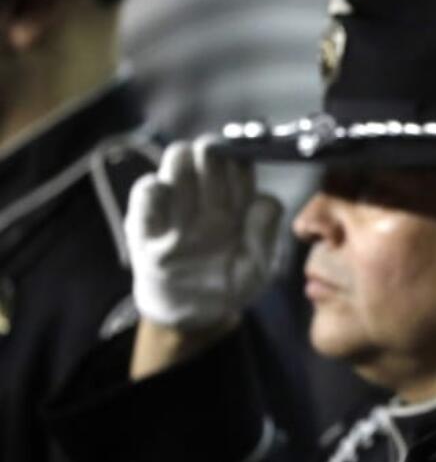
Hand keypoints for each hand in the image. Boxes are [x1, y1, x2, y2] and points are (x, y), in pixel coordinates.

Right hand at [126, 135, 282, 329]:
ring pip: (178, 157)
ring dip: (187, 170)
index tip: (244, 178)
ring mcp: (175, 203)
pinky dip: (156, 192)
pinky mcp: (145, 220)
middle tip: (215, 187)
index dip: (243, 162)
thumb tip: (265, 200)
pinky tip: (167, 217)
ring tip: (191, 208)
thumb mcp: (255, 269)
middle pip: (208, 149)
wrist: (192, 311)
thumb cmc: (228, 284)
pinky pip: (146, 191)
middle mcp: (206, 194)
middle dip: (214, 158)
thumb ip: (265, 237)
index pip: (240, 161)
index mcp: (237, 200)